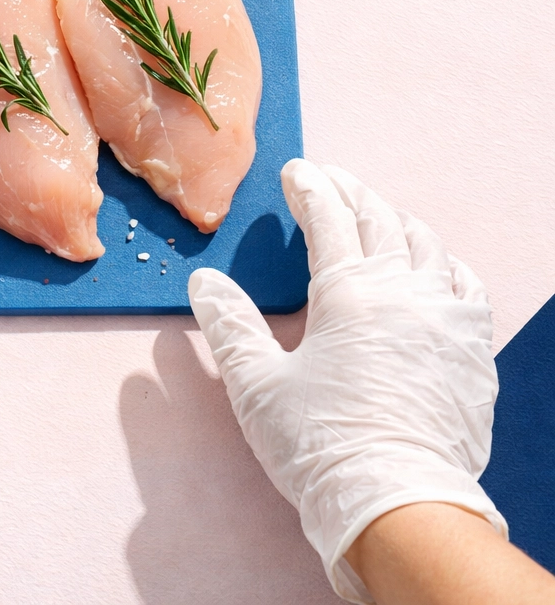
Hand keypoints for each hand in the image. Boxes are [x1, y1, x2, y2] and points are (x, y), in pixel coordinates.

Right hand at [187, 159, 503, 603]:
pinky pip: (466, 287)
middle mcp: (405, 293)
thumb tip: (205, 281)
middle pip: (381, 221)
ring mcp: (448, 320)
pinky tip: (435, 265)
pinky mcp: (472, 353)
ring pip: (427, 246)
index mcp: (350, 293)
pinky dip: (444, 263)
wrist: (395, 503)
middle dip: (351, 193)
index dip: (310, 189)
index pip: (329, 220)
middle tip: (329, 180)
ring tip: (376, 214)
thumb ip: (229, 324)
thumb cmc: (318, 443)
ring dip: (396, 221)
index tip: (297, 172)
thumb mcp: (255, 383)